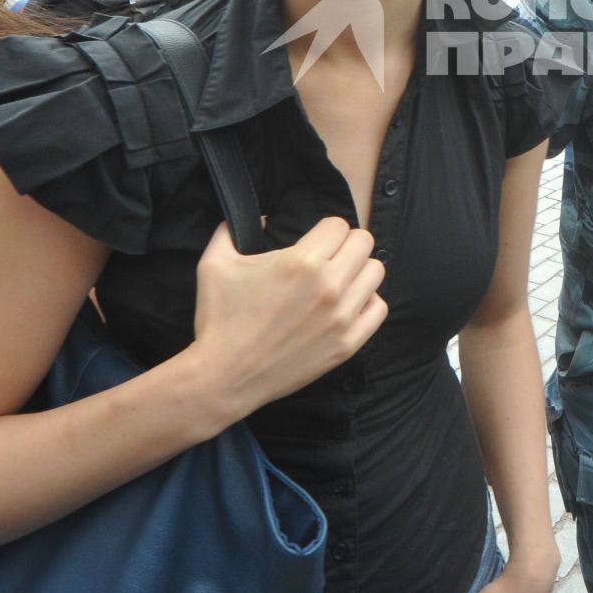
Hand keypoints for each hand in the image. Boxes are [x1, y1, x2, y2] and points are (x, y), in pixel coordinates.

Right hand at [188, 216, 386, 416]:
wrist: (224, 376)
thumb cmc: (219, 319)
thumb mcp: (214, 263)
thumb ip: (231, 228)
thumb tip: (261, 216)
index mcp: (301, 262)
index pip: (338, 225)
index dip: (325, 229)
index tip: (315, 241)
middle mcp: (329, 286)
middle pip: (363, 242)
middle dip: (345, 244)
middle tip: (328, 256)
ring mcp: (342, 317)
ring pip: (376, 272)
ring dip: (359, 270)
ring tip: (339, 278)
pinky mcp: (347, 344)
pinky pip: (379, 309)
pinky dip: (367, 302)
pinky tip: (347, 304)